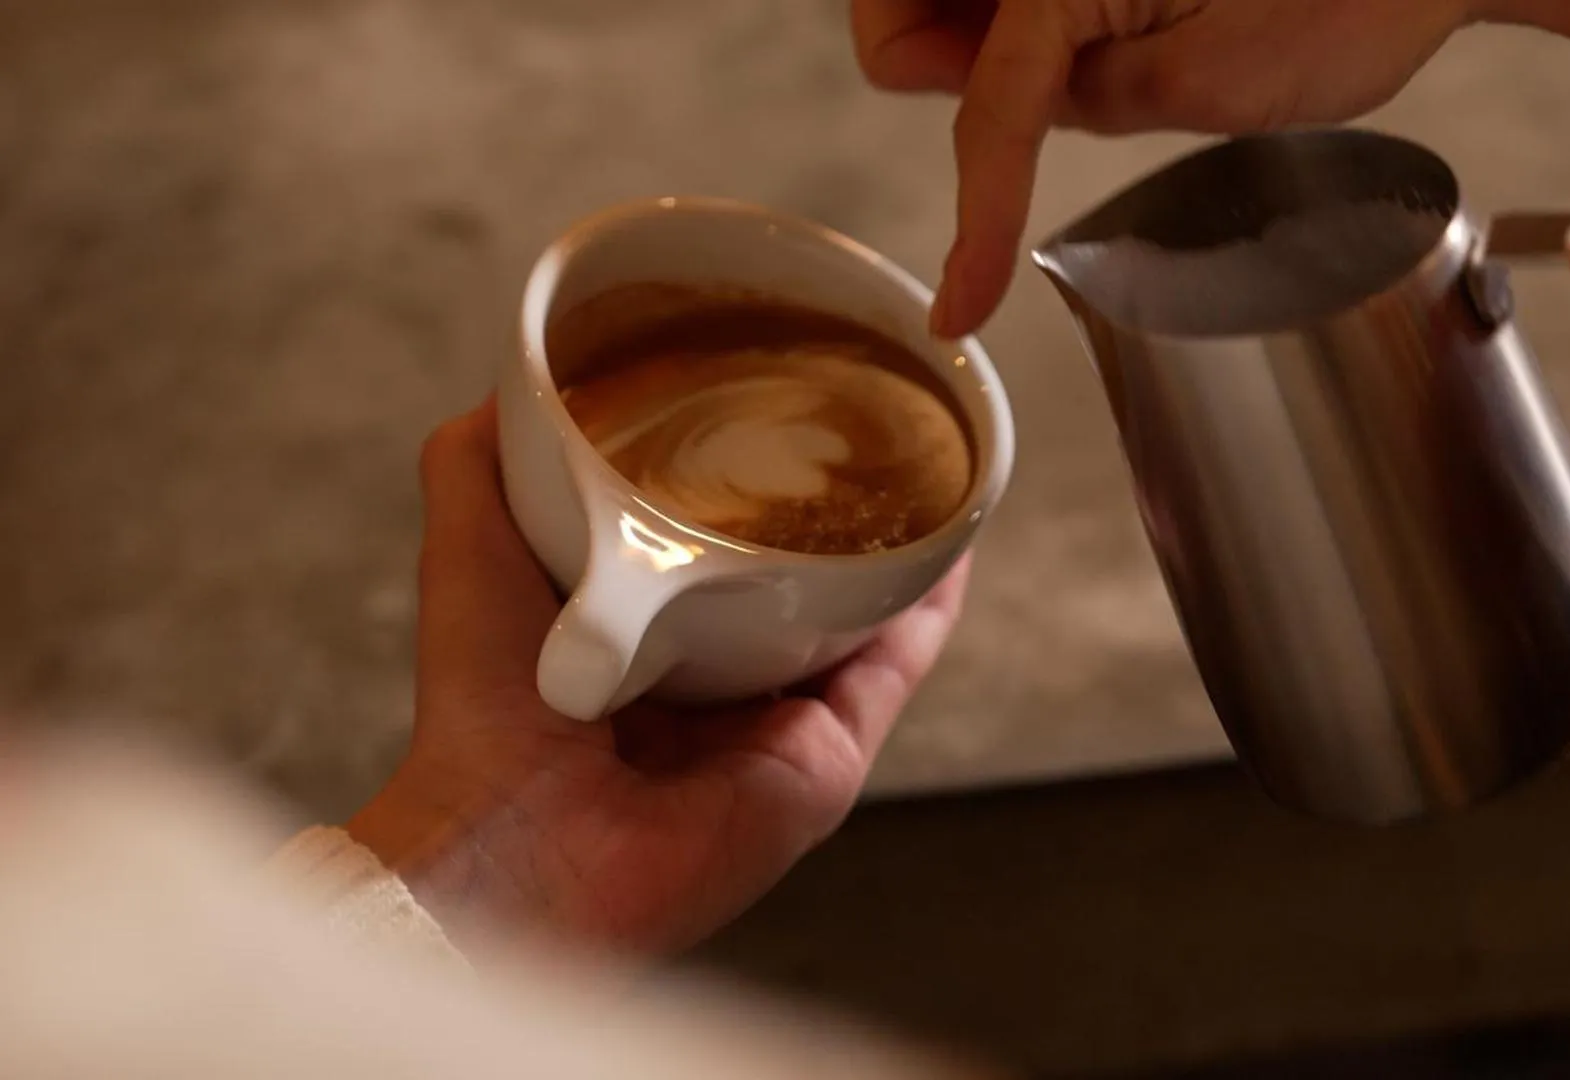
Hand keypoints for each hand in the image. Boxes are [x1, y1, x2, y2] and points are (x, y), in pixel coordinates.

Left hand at [347, 402, 969, 950]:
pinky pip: (894, 666)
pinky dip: (929, 604)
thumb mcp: (469, 553)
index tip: (767, 395)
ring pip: (864, 615)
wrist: (517, 843)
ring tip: (931, 457)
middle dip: (836, 504)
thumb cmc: (481, 711)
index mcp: (643, 633)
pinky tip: (955, 538)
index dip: (743, 475)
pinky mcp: (827, 755)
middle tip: (866, 418)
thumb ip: (478, 467)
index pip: (713, 540)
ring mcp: (780, 719)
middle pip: (800, 575)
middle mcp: (720, 678)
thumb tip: (519, 379)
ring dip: (900, 542)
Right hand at [852, 0, 1476, 335]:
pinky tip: (1072, 41)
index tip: (960, 308)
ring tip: (1067, 69)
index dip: (971, 217)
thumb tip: (971, 98)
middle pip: (895, 7)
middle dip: (926, 64)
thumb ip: (1067, 95)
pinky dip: (1001, 16)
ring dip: (960, 35)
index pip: (987, 107)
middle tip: (1010, 111)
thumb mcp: (1205, 86)